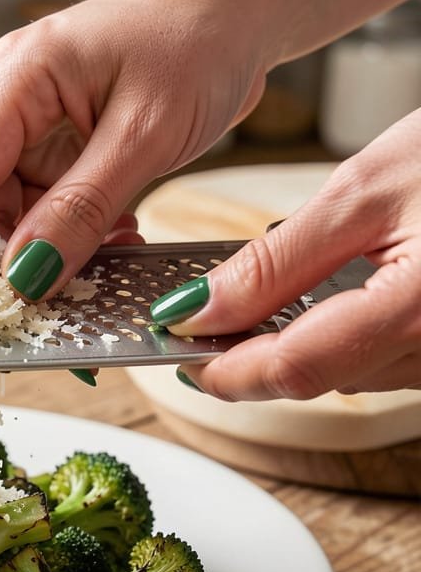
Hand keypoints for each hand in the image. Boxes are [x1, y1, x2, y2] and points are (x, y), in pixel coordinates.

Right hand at [0, 0, 268, 299]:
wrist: (235, 8)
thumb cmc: (199, 43)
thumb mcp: (146, 134)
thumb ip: (81, 209)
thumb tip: (26, 276)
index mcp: (15, 75)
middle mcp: (2, 94)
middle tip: (20, 300)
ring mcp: (21, 119)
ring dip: (26, 248)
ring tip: (90, 266)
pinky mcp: (45, 141)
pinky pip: (31, 203)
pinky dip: (56, 235)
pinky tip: (104, 242)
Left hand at [153, 110, 420, 398]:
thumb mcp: (364, 191)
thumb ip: (276, 264)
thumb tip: (197, 309)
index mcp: (419, 308)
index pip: (293, 369)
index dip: (222, 369)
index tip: (175, 348)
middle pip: (316, 380)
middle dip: (249, 359)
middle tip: (198, 326)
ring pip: (347, 375)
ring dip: (291, 350)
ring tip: (250, 309)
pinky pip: (385, 359)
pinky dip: (338, 339)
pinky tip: (317, 304)